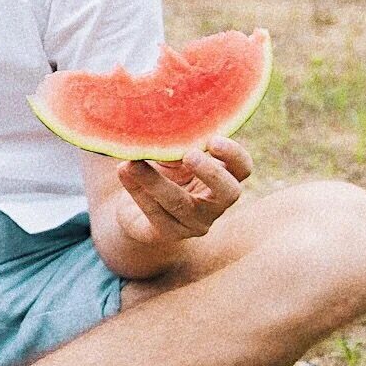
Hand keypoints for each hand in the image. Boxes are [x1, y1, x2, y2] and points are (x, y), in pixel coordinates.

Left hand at [113, 137, 251, 244]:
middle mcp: (216, 204)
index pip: (243, 168)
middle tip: (189, 155)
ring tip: (132, 162)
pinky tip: (123, 170)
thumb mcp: (172, 157)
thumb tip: (168, 132)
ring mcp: (195, 223)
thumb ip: (175, 147)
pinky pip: (155, 213)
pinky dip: (137, 190)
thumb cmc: (163, 173)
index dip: (233, 154)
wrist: (137, 209)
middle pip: (230, 192)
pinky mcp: (170, 233)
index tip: (212, 140)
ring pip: (180, 203)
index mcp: (224, 177)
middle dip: (211, 172)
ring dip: (154, 180)